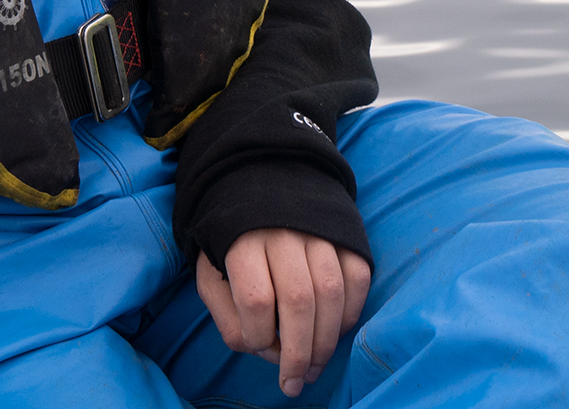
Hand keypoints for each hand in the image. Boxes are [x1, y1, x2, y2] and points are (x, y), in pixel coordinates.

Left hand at [196, 227, 372, 396]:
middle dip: (299, 353)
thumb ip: (230, 320)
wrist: (262, 185)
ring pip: (331, 292)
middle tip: (295, 383)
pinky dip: (350, 314)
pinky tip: (335, 333)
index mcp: (242, 240)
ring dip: (326, 341)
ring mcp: (319, 231)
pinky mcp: (346, 234)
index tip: (258, 346)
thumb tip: (268, 352)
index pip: (255, 298)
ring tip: (314, 367)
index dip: (259, 335)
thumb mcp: (210, 276)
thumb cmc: (231, 244)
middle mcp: (284, 231)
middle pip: (298, 300)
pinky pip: (357, 279)